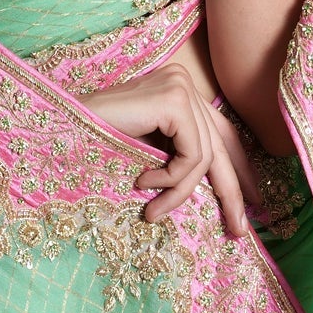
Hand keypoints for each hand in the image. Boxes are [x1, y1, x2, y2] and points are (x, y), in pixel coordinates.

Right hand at [82, 60, 250, 239]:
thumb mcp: (150, 155)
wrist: (60, 132)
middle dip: (230, 192)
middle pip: (220, 145)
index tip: (252, 204)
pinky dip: (171, 179)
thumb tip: (224, 192)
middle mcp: (183, 82)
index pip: (221, 133)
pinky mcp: (173, 100)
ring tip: (154, 212)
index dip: (239, 170)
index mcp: (179, 92)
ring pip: (203, 157)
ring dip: (180, 193)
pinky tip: (143, 182)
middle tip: (239, 230)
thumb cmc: (96, 146)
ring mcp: (179, 87)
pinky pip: (191, 155)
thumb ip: (180, 159)